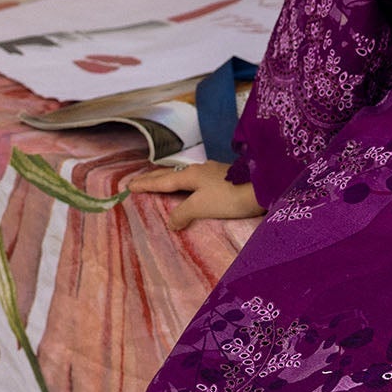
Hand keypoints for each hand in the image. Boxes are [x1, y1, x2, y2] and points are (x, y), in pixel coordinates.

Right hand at [127, 160, 264, 230]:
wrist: (262, 187)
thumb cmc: (228, 197)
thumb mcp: (201, 206)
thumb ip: (183, 213)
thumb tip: (171, 221)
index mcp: (189, 176)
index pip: (161, 181)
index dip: (145, 184)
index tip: (129, 185)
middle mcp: (198, 170)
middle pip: (170, 174)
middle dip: (153, 178)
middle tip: (138, 181)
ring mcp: (212, 172)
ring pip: (184, 175)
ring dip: (170, 179)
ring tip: (161, 182)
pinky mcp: (224, 177)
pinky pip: (196, 179)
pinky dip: (185, 183)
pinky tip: (191, 186)